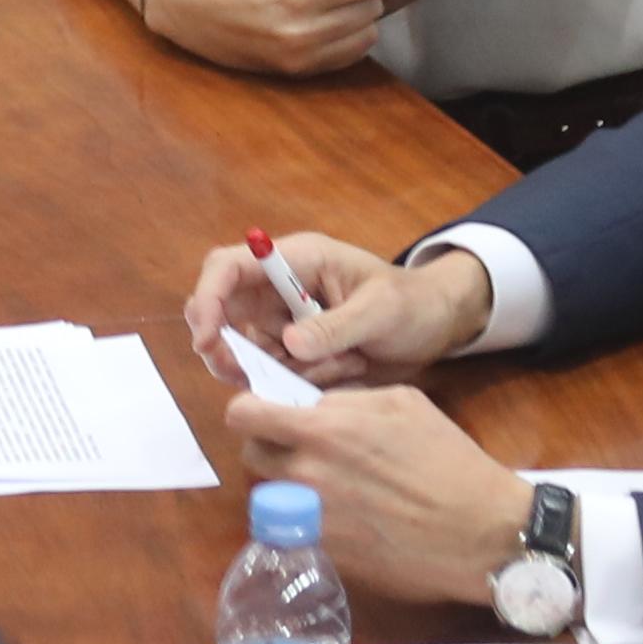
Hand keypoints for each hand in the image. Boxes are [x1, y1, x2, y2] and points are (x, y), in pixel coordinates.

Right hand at [184, 227, 488, 383]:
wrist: (435, 326)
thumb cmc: (411, 303)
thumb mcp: (381, 310)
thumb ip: (336, 325)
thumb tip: (289, 345)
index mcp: (296, 260)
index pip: (228, 267)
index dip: (208, 298)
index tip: (207, 338)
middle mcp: (279, 289)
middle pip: (221, 312)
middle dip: (227, 347)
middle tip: (254, 375)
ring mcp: (284, 321)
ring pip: (248, 352)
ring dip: (283, 370)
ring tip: (345, 364)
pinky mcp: (294, 351)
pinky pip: (276, 373)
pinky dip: (300, 383)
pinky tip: (346, 371)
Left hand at [227, 379, 527, 607]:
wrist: (481, 531)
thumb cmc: (448, 460)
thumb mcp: (402, 403)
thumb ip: (346, 400)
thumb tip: (312, 406)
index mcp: (322, 430)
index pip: (243, 415)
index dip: (249, 410)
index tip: (265, 413)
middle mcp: (306, 475)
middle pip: (251, 456)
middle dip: (269, 447)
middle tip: (301, 449)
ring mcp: (313, 520)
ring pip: (270, 497)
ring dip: (287, 486)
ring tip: (326, 484)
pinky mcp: (328, 555)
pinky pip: (297, 530)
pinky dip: (309, 521)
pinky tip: (345, 516)